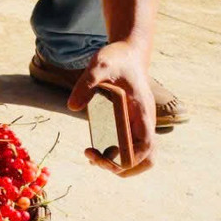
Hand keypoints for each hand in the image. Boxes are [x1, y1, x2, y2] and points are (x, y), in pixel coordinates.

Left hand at [67, 41, 155, 175]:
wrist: (128, 53)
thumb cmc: (116, 59)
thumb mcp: (99, 65)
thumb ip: (86, 84)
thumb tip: (72, 106)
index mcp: (142, 111)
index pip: (146, 145)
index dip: (129, 159)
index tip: (105, 159)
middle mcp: (144, 121)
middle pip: (148, 158)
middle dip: (124, 167)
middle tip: (96, 160)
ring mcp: (140, 123)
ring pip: (140, 156)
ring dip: (119, 163)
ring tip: (91, 157)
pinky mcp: (131, 123)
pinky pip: (129, 146)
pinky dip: (115, 154)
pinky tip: (94, 150)